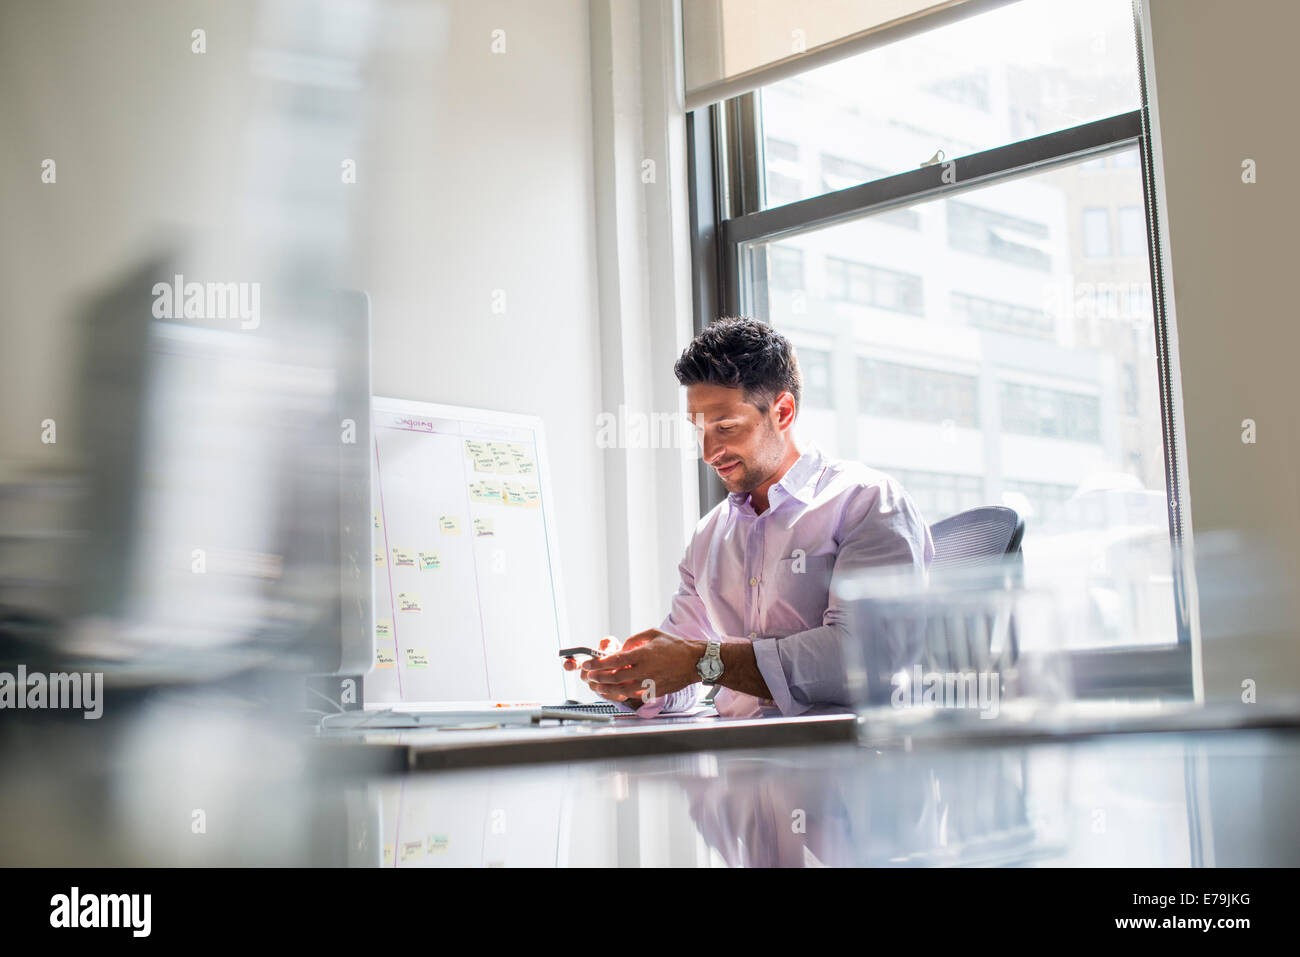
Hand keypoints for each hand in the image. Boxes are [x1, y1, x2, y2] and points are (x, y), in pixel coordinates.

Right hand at [562, 636, 634, 704]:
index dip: (569, 664)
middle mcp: (587, 676)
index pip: (572, 664)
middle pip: (587, 676)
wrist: (628, 668)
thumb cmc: (615, 653)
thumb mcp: (612, 645)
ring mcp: (595, 687)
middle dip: (599, 671)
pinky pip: (609, 694)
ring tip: (623, 672)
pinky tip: (625, 682)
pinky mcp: (606, 695)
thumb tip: (605, 648)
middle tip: (611, 665)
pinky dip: (618, 688)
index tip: (569, 664)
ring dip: (611, 679)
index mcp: (586, 662)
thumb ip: (607, 644)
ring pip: (599, 686)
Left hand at [580, 629, 706, 702]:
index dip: (598, 664)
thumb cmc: (675, 646)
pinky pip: (634, 695)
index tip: (587, 664)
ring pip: (622, 690)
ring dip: (606, 689)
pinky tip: (613, 692)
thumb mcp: (653, 634)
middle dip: (598, 677)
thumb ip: (633, 640)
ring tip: (597, 685)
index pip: (615, 661)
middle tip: (589, 676)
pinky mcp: (654, 692)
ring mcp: (650, 683)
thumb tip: (620, 649)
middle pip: (615, 677)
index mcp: (643, 654)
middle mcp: (645, 670)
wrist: (695, 662)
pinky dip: (621, 694)